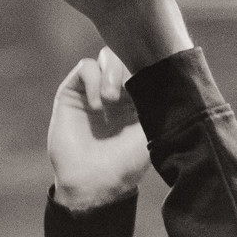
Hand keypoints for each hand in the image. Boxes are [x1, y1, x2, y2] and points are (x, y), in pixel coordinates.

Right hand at [48, 48, 149, 211]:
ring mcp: (94, 90)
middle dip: (130, 65)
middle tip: (128, 92)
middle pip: (127, 54)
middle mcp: (117, 91)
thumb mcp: (152, 127)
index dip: (150, 63)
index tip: (152, 78)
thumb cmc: (126, 163)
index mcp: (139, 98)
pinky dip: (95, 80)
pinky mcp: (72, 93)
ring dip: (112, 74)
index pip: (146, 63)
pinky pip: (86, 67)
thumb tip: (164, 63)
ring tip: (110, 101)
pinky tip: (98, 106)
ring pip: (107, 56)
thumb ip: (157, 95)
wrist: (94, 183)